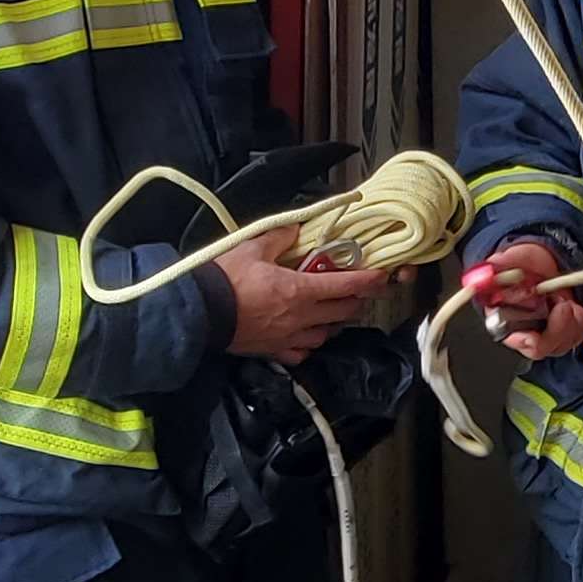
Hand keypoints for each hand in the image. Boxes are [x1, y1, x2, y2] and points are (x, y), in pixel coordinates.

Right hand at [219, 232, 389, 362]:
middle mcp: (301, 317)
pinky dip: (310, 344)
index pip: (346, 285)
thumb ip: (280, 237)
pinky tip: (306, 334)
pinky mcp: (274, 351)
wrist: (200, 312)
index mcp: (300, 290)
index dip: (369, 281)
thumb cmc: (224, 281)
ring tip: (330, 311)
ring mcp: (289, 337)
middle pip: (343, 312)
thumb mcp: (252, 248)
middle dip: (355, 300)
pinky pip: (303, 352)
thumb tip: (294, 229)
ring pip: (326, 334)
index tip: (382, 277)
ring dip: (334, 322)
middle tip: (355, 290)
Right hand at [465, 240, 582, 362]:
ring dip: (569, 322)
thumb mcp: (510, 258)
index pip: (512, 339)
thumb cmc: (522, 263)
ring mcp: (544, 334)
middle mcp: (523, 331)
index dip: (523, 341)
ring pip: (560, 344)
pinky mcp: (562, 332)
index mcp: (503, 318)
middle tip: (561, 305)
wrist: (542, 261)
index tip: (531, 336)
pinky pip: (576, 338)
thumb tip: (485, 273)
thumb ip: (497, 266)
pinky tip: (573, 308)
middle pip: (539, 348)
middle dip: (555, 329)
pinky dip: (579, 323)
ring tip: (565, 301)